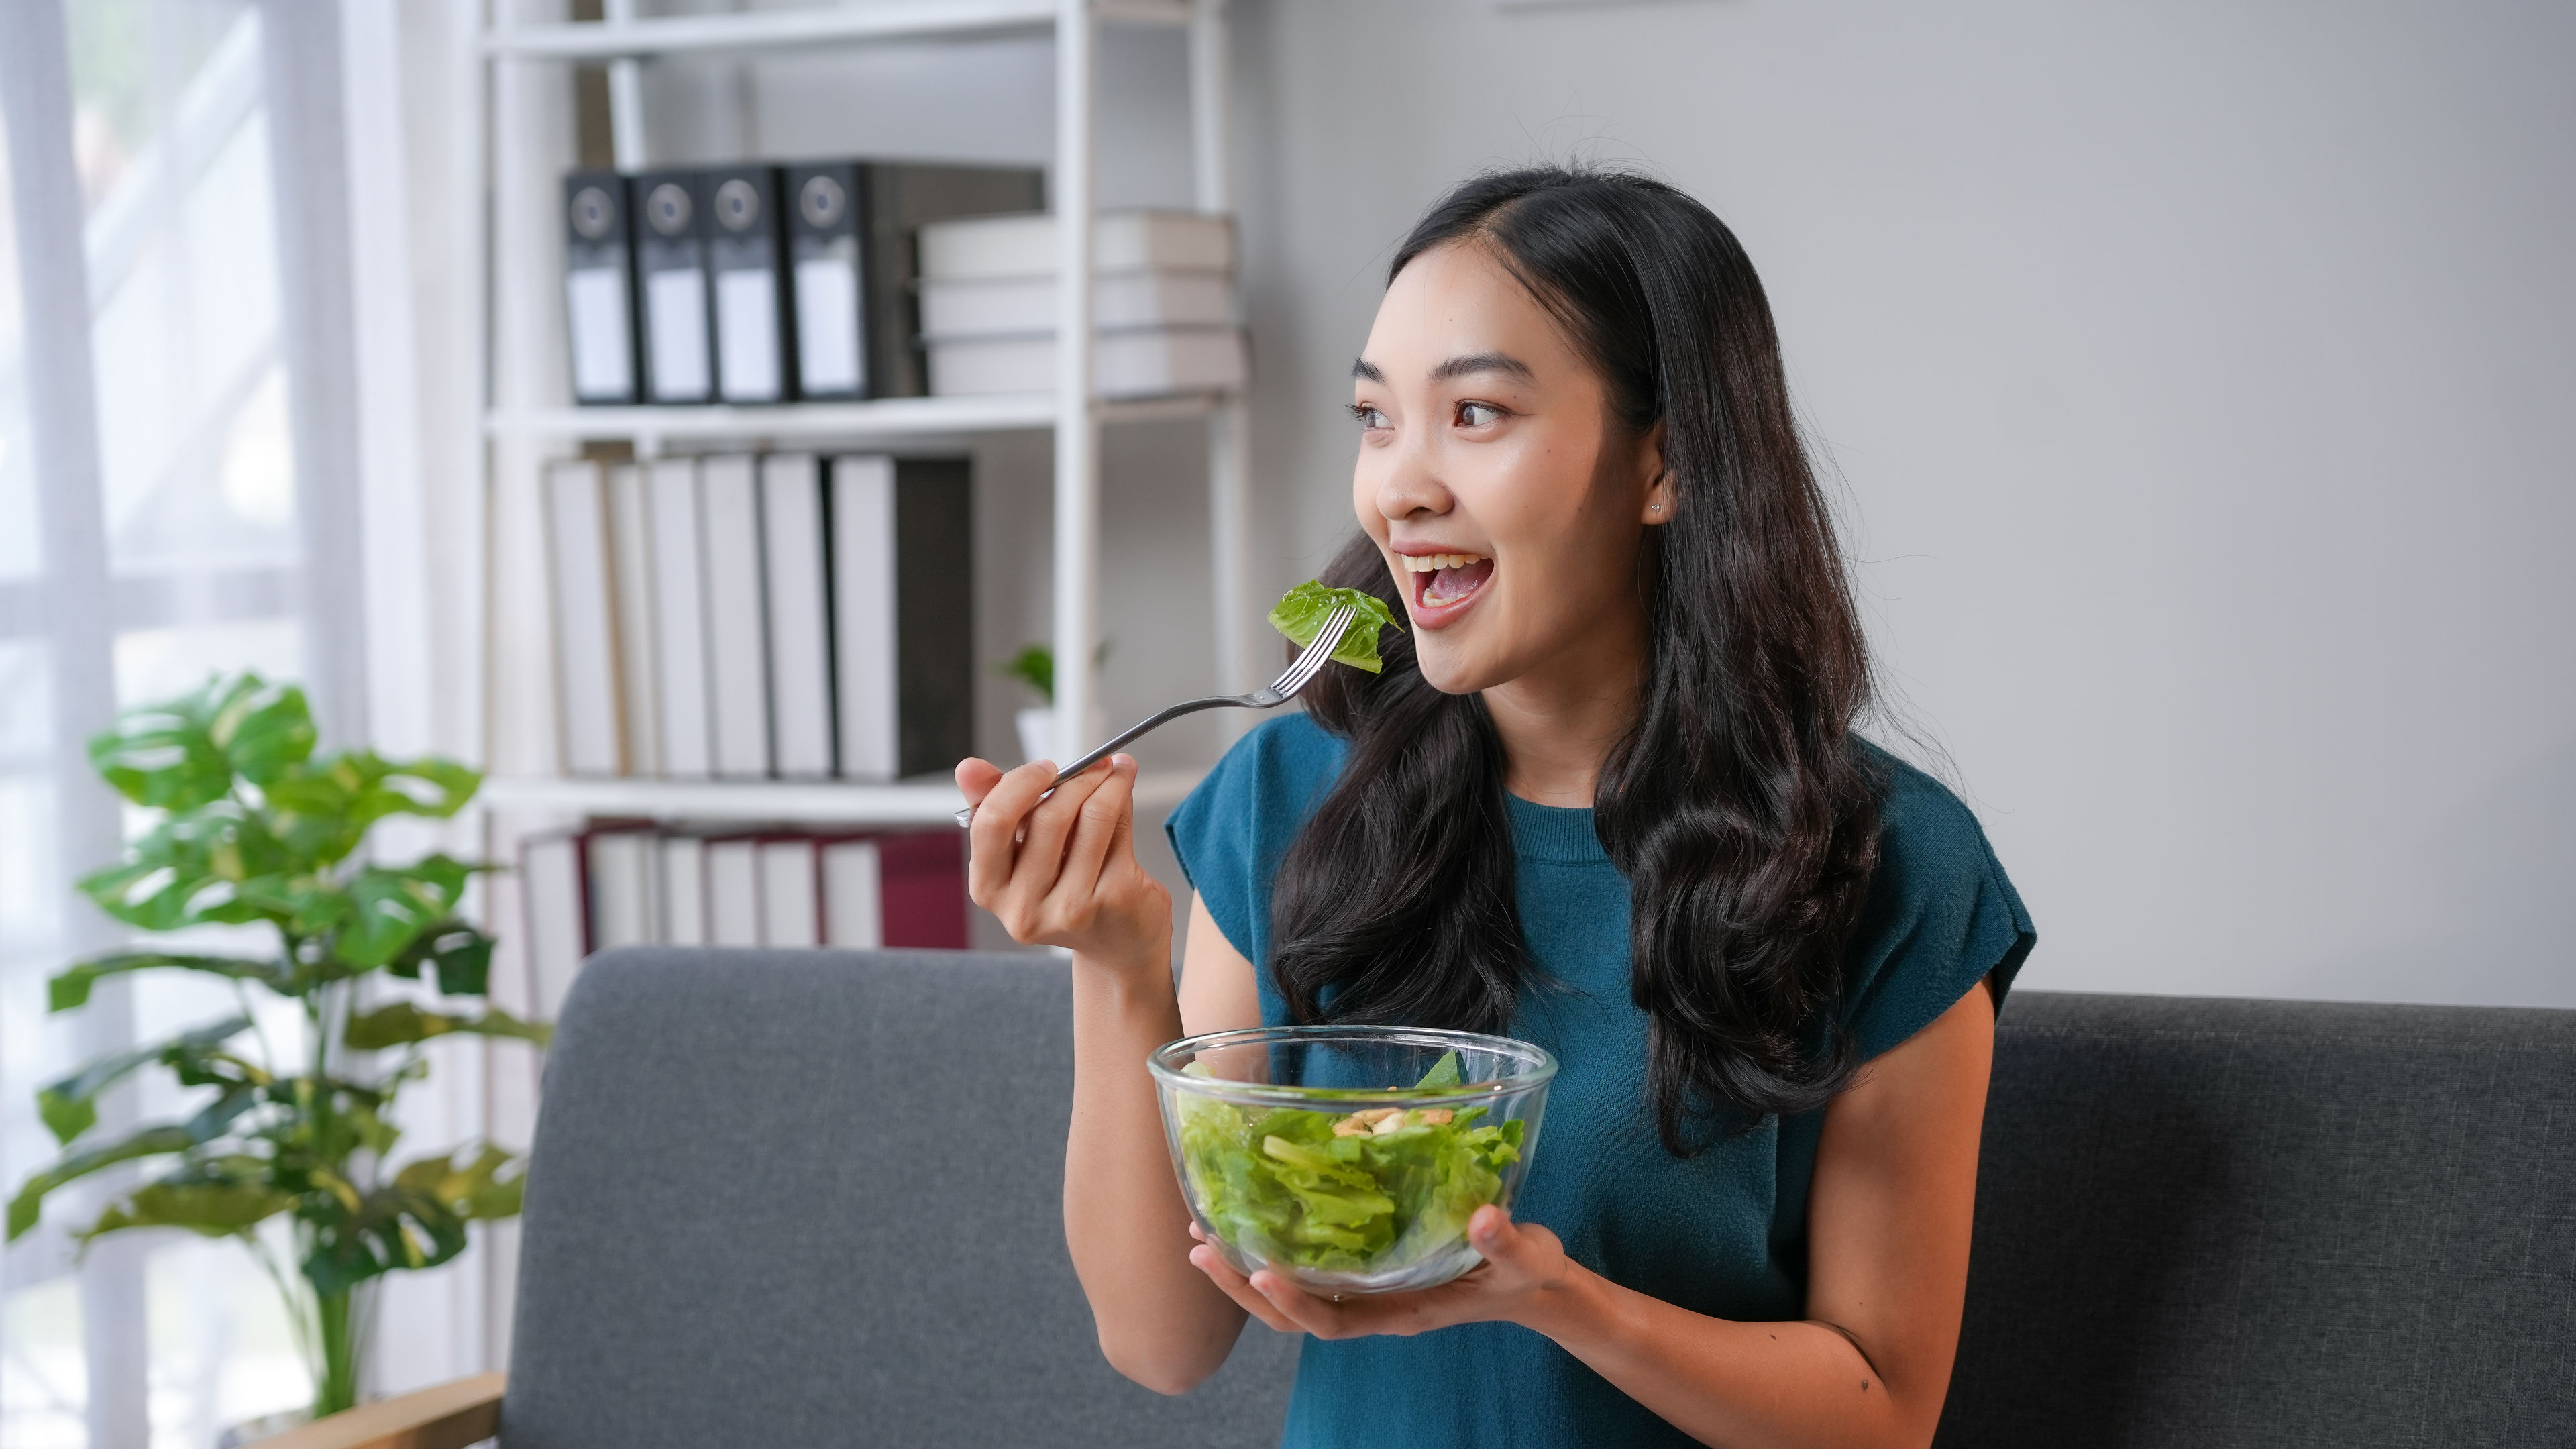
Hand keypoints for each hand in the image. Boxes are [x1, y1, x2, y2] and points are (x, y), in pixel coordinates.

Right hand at [957, 754, 1171, 968]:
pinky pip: (1117, 829)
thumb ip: (994, 806)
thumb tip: (967, 768)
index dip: (1020, 784)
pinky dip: (1124, 800)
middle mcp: (1023, 906)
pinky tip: (1125, 791)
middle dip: (1075, 778)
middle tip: (1095, 763)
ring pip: (1090, 817)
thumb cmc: (1065, 887)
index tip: (1047, 767)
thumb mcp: (1022, 851)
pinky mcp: (1113, 900)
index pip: (991, 823)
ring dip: (1106, 783)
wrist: (1118, 942)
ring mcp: (1070, 908)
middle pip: (1047, 817)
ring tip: (1115, 772)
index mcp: (989, 888)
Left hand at [1186, 1206, 1579, 1339]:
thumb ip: (1505, 1240)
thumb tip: (1484, 1216)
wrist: (1528, 1280)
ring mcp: (1367, 1290)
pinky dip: (1274, 1249)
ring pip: (1294, 1294)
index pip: (1336, 1322)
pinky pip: (1310, 1268)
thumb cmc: (1524, 1271)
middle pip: (1295, 1315)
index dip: (1296, 1303)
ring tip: (1203, 1236)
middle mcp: (1375, 1305)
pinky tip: (1250, 1219)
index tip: (1261, 1275)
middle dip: (1245, 1288)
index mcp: (1403, 1311)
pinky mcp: (1366, 1267)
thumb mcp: (1524, 1256)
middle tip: (1201, 1248)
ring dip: (1245, 1270)